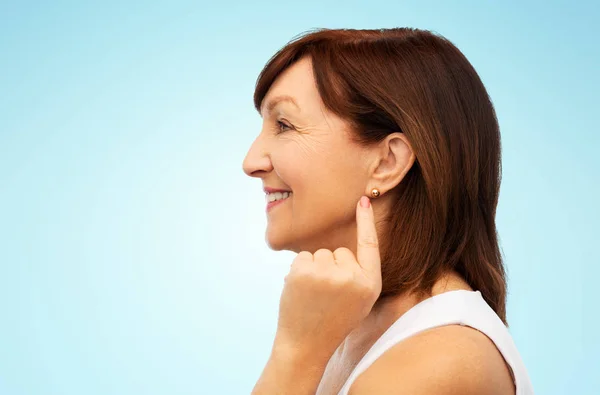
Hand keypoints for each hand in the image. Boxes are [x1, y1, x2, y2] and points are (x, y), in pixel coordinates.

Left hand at [273, 196, 382, 359]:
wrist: (306, 345)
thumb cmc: (333, 321)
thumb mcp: (359, 301)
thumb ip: (359, 274)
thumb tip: (347, 246)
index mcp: (370, 285)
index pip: (370, 245)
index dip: (366, 222)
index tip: (363, 199)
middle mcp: (353, 277)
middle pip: (340, 251)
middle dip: (331, 266)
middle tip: (327, 295)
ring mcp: (328, 274)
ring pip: (320, 253)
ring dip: (314, 269)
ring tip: (314, 296)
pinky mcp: (305, 272)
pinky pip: (303, 257)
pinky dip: (299, 270)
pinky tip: (301, 291)